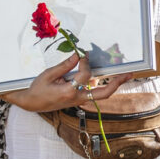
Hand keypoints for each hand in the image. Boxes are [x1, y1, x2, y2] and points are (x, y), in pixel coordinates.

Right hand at [6, 54, 134, 114]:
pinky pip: (93, 92)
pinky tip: (107, 77)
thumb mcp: (49, 75)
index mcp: (69, 92)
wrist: (31, 103)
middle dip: (116, 83)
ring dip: (112, 85)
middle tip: (128, 74)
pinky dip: (100, 84)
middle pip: (103, 94)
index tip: (83, 55)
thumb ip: (65, 66)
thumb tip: (78, 56)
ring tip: (124, 75)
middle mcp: (77, 98)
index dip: (85, 62)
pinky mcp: (78, 100)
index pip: (85, 75)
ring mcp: (79, 101)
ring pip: (100, 94)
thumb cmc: (38, 89)